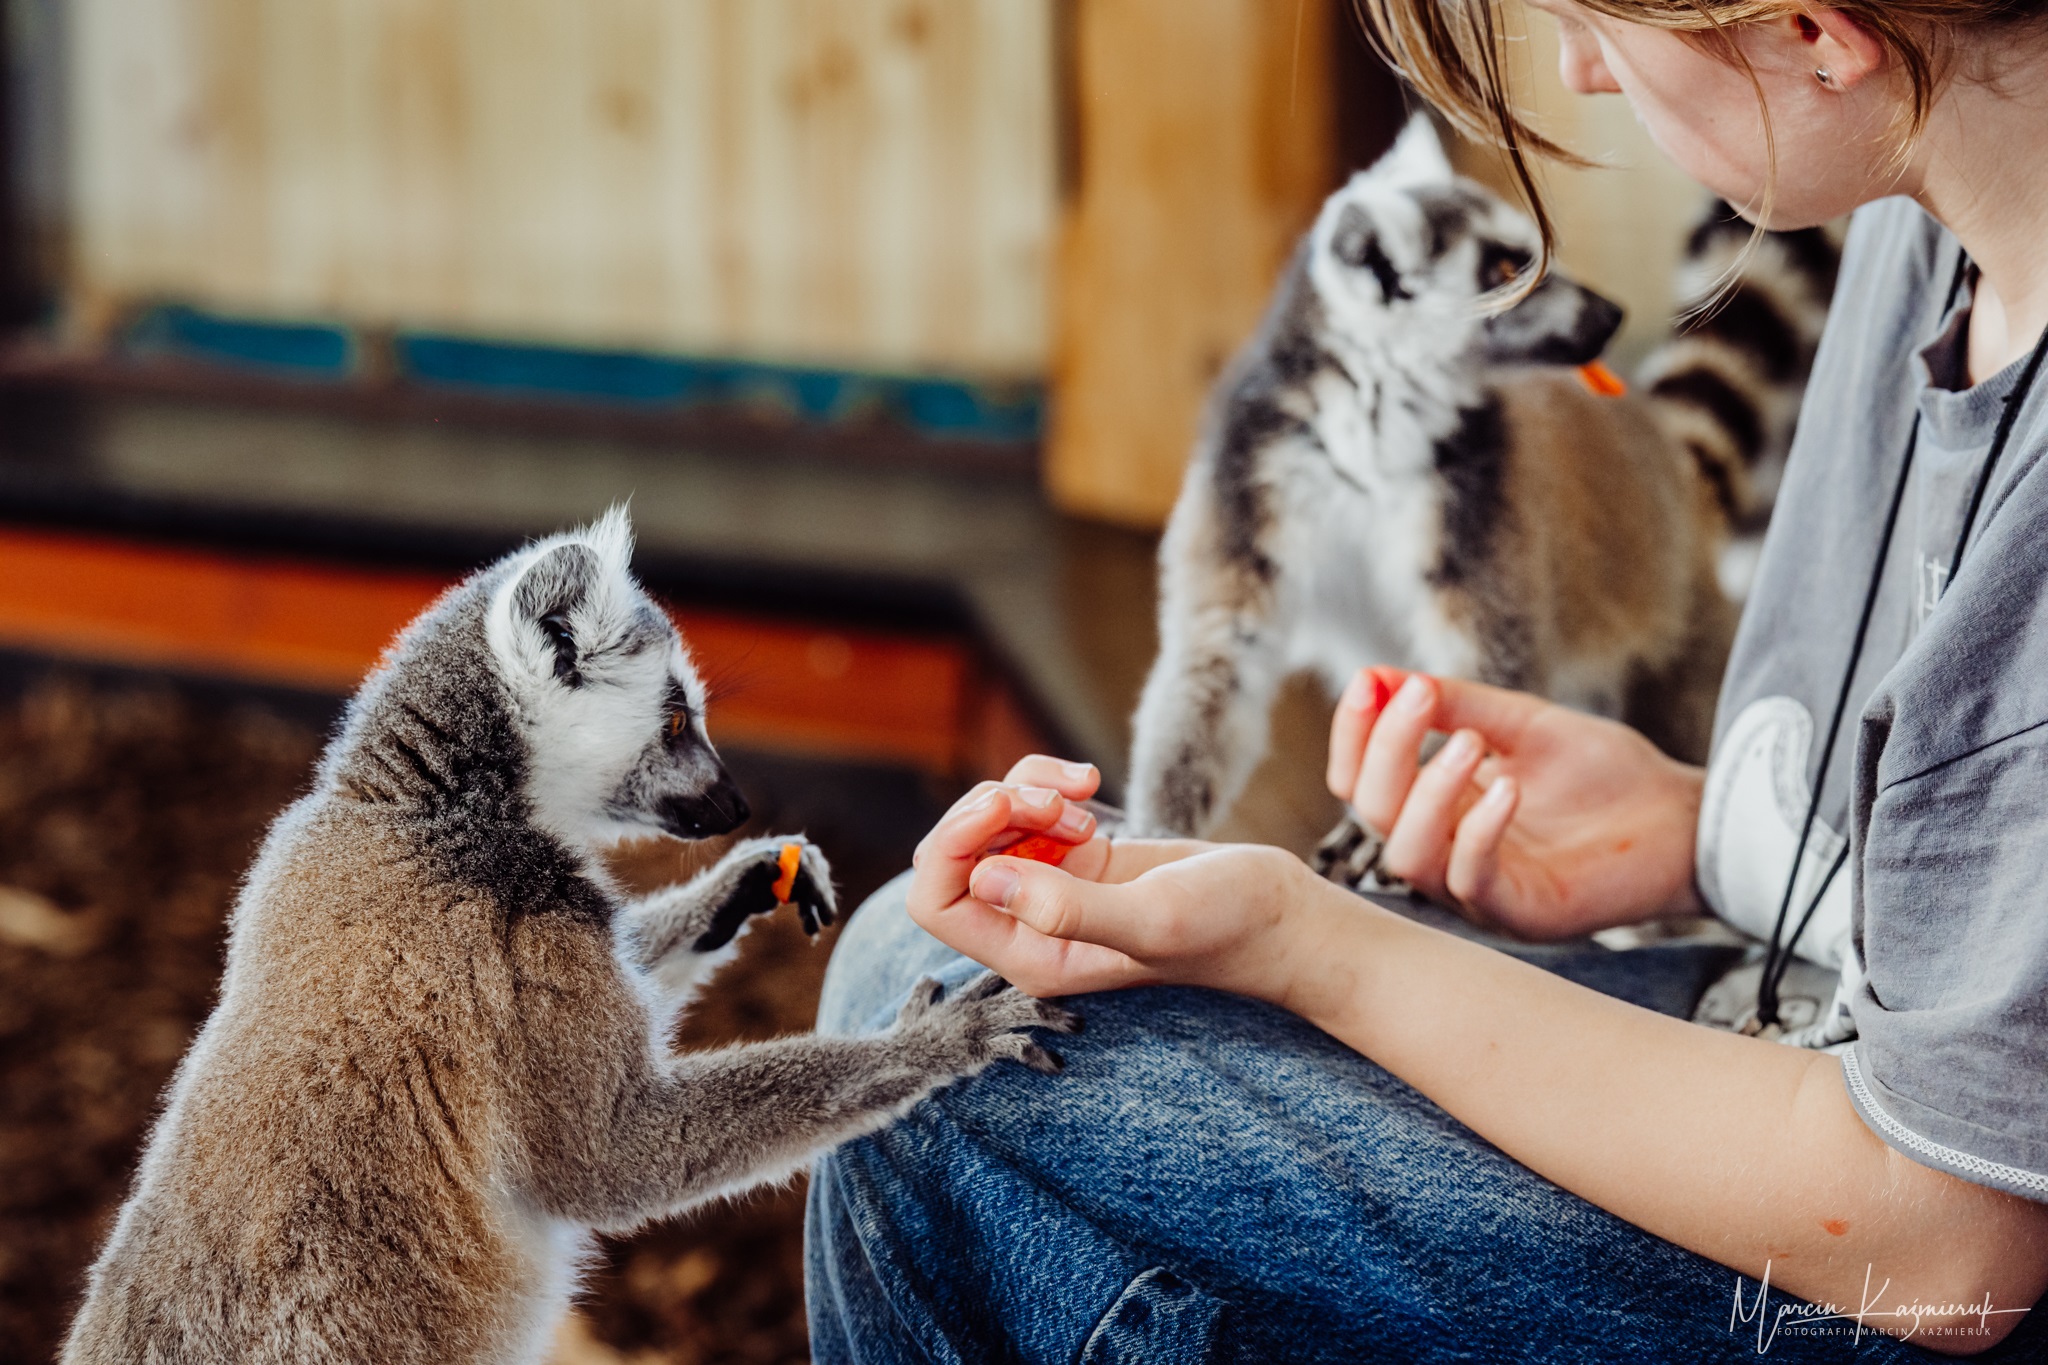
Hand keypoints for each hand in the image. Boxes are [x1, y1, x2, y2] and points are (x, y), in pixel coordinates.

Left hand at [907, 754, 1265, 995]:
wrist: (1279, 914)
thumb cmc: (1227, 928)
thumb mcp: (1151, 919)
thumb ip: (1066, 908)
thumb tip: (984, 879)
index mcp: (1031, 956)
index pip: (936, 900)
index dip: (953, 845)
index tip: (1008, 808)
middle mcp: (1028, 926)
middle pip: (953, 852)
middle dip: (993, 808)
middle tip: (1059, 801)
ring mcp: (1049, 887)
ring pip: (990, 818)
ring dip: (1028, 790)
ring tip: (1086, 803)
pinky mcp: (1074, 856)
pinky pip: (1026, 803)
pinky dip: (1050, 782)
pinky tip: (1093, 789)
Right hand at [1326, 669, 1703, 938]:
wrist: (1687, 819)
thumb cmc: (1607, 775)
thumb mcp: (1521, 724)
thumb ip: (1455, 704)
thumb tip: (1378, 676)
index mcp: (1436, 808)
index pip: (1361, 781)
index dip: (1354, 734)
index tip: (1369, 680)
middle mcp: (1445, 851)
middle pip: (1373, 811)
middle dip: (1387, 749)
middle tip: (1418, 695)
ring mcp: (1479, 889)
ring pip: (1406, 854)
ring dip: (1426, 791)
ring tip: (1469, 741)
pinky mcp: (1522, 913)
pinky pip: (1472, 882)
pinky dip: (1478, 833)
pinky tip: (1508, 788)